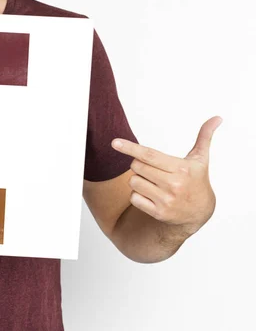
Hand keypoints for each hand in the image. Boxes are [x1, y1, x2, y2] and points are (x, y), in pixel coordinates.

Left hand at [111, 116, 221, 237]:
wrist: (200, 212)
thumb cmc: (196, 180)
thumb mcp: (200, 159)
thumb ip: (204, 137)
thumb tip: (217, 118)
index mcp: (182, 168)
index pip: (149, 155)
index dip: (130, 148)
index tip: (114, 143)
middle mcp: (174, 184)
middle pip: (137, 166)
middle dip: (139, 164)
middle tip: (152, 169)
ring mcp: (166, 200)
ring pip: (133, 182)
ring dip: (138, 180)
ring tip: (154, 183)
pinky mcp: (159, 213)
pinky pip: (133, 198)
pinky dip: (138, 195)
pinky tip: (151, 195)